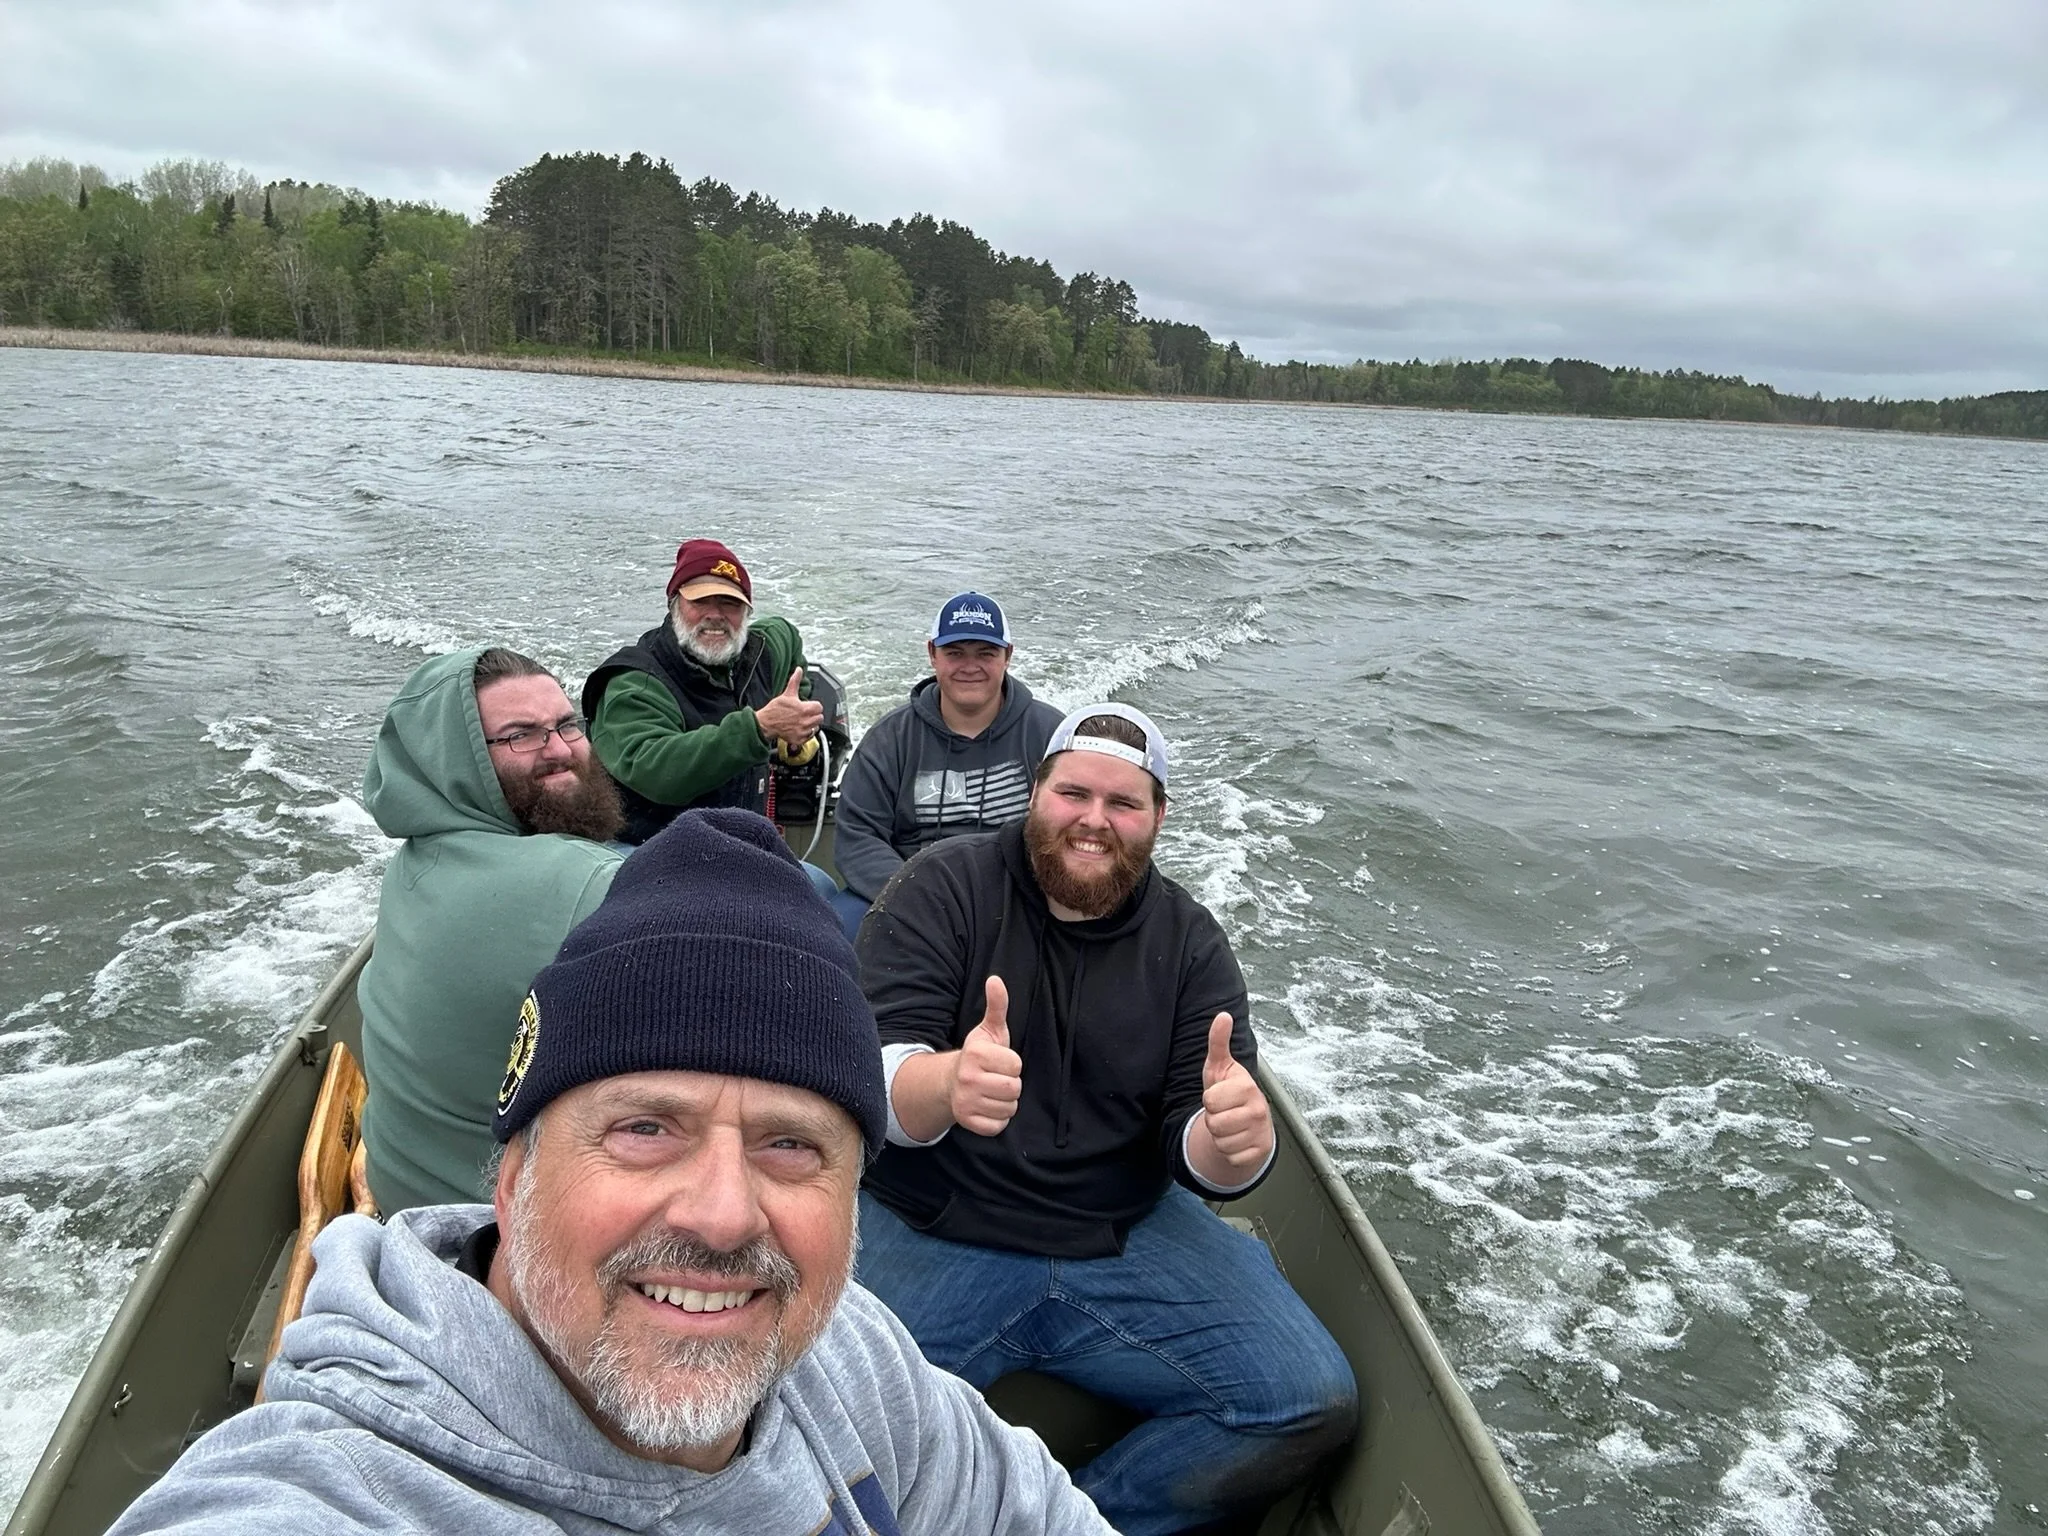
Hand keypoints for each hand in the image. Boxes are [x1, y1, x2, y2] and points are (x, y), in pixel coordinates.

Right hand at [755, 667, 823, 748]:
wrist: (765, 723)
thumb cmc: (775, 710)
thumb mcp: (787, 694)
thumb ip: (795, 681)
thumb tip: (799, 670)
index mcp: (804, 709)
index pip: (819, 707)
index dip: (814, 705)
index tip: (809, 706)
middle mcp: (805, 721)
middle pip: (819, 718)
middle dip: (814, 715)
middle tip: (806, 713)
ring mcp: (802, 731)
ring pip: (816, 727)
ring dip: (811, 724)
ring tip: (802, 721)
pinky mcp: (799, 739)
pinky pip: (809, 737)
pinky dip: (806, 734)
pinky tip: (799, 728)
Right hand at [950, 976, 1021, 1135]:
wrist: (951, 1082)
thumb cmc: (978, 1055)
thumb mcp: (989, 1030)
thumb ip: (997, 1006)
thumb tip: (996, 979)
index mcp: (976, 1054)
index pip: (1016, 1065)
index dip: (1012, 1064)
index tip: (999, 1062)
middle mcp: (968, 1078)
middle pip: (1014, 1088)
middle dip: (1011, 1084)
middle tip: (997, 1078)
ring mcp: (965, 1101)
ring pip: (1008, 1108)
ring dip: (1005, 1102)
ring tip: (992, 1092)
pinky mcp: (967, 1121)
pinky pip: (998, 1126)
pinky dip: (998, 1119)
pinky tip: (988, 1106)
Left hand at [1196, 1013, 1271, 1174]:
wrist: (1250, 1121)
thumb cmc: (1231, 1092)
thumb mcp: (1220, 1067)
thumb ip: (1218, 1042)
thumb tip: (1222, 1015)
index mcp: (1247, 1087)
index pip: (1210, 1100)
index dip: (1209, 1099)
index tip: (1220, 1096)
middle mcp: (1259, 1109)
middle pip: (1214, 1123)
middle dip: (1213, 1119)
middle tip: (1224, 1112)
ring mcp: (1260, 1132)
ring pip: (1220, 1142)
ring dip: (1219, 1136)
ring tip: (1230, 1125)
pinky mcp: (1259, 1152)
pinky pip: (1230, 1157)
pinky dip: (1229, 1152)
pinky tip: (1237, 1139)